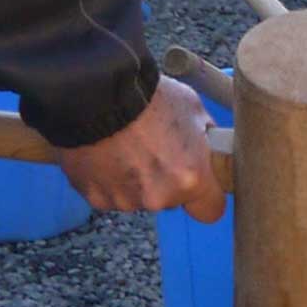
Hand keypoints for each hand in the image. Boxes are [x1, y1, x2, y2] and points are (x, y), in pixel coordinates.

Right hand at [55, 75, 225, 222]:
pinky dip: (108, 179)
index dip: (205, 198)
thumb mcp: (191, 108)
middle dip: (166, 181)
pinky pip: (110, 193)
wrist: (96, 94)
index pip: (210, 211)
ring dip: (135, 180)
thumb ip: (204, 138)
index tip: (199, 186)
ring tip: (126, 146)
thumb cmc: (146, 98)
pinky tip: (106, 153)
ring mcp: (126, 200)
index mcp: (190, 179)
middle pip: (171, 200)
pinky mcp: (97, 197)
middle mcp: (160, 197)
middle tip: (154, 149)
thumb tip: (210, 147)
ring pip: (139, 197)